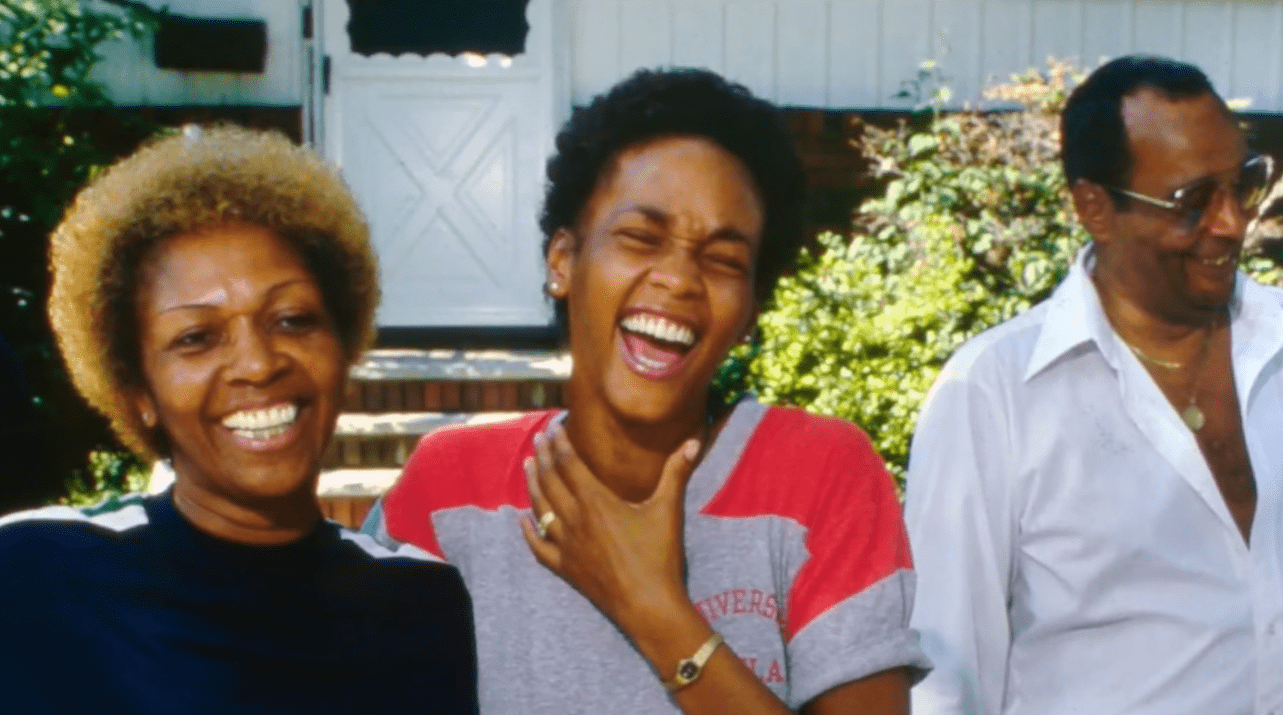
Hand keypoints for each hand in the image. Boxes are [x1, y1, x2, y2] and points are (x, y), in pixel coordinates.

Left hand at [520, 422, 700, 632]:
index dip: (559, 443)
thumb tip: (693, 441)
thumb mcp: (668, 510)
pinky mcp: (565, 568)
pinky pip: (539, 546)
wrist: (648, 605)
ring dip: (533, 484)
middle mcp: (575, 520)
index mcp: (597, 502)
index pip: (570, 463)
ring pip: (540, 508)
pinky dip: (529, 531)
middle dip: (543, 457)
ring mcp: (566, 545)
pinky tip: (523, 519)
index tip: (552, 427)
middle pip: (551, 481)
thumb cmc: (659, 556)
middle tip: (538, 439)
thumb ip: (676, 472)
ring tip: (528, 465)